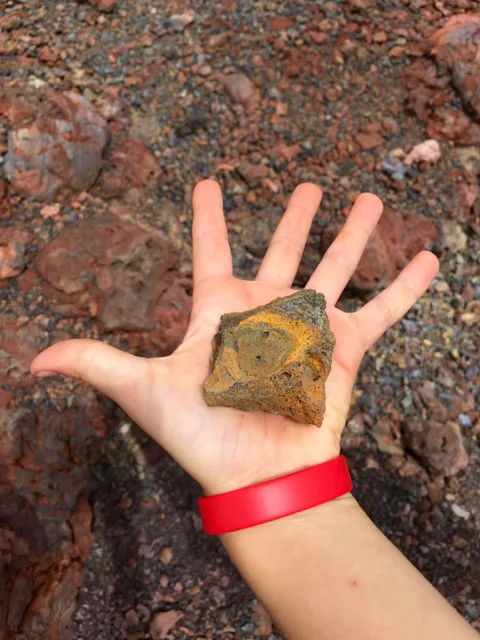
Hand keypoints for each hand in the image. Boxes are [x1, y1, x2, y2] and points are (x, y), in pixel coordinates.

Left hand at [31, 181, 438, 494]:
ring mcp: (308, 329)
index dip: (209, 216)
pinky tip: (427, 257)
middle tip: (311, 184)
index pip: (212, 250)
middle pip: (285, 252)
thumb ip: (96, 364)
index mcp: (220, 313)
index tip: (209, 182)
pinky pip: (381, 310)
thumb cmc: (200, 434)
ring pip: (336, 269)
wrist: (256, 478)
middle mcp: (266, 314)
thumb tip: (33, 360)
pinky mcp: (344, 350)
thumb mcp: (144, 390)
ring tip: (371, 198)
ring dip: (354, 235)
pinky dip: (405, 287)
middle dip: (298, 218)